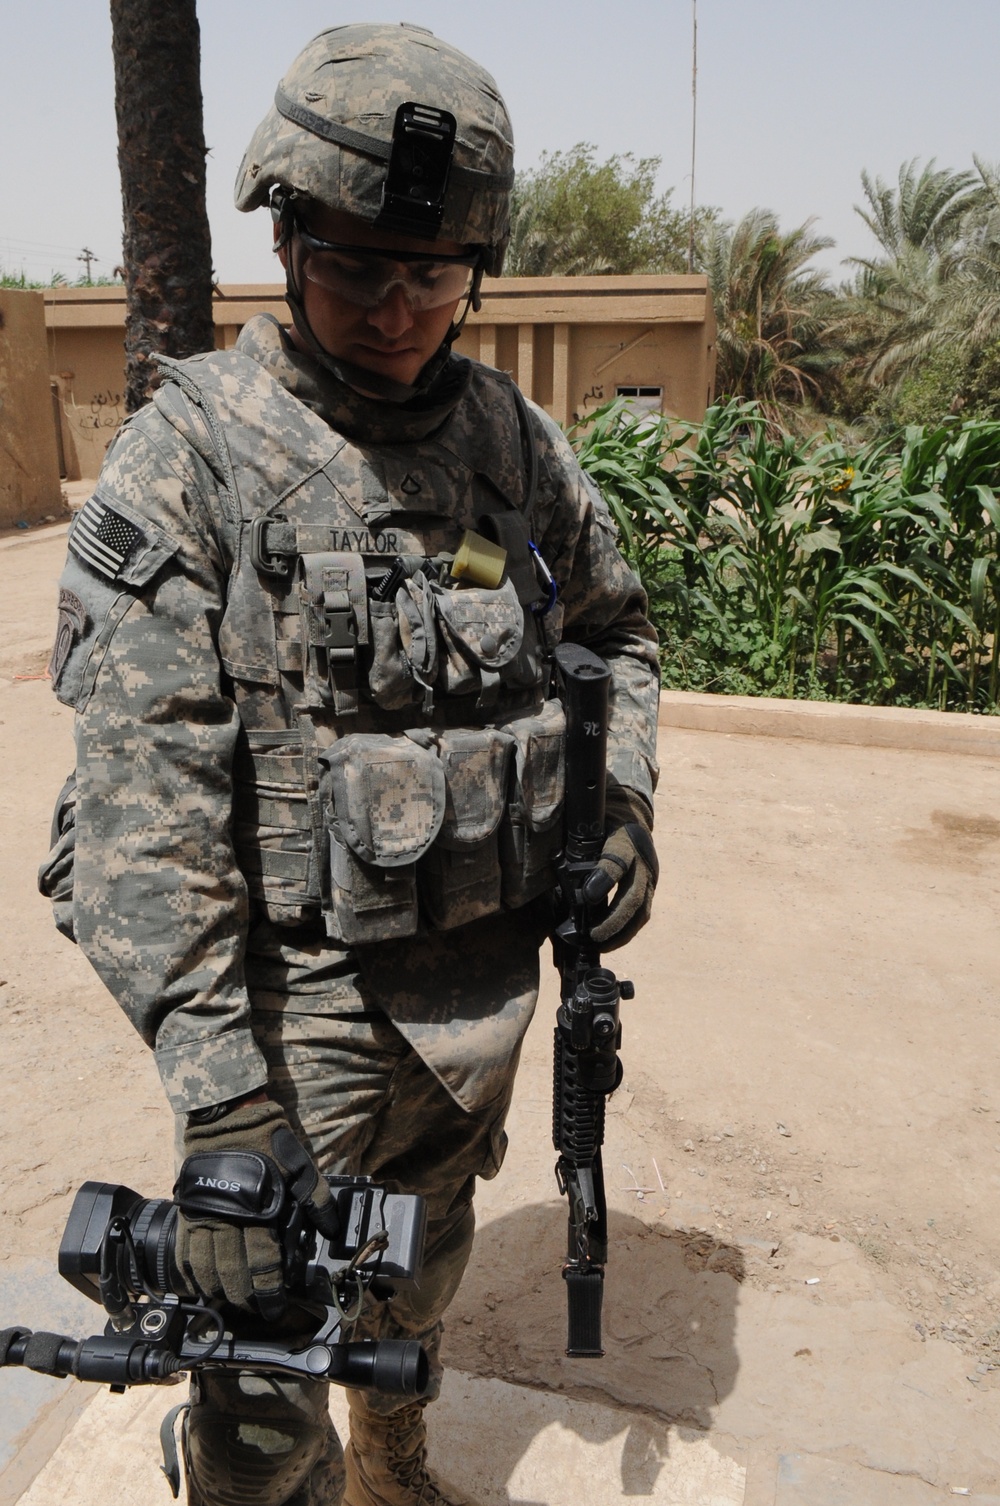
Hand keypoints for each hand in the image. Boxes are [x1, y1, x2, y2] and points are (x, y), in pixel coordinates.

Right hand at [175, 1096, 337, 1319]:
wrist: (228, 1118)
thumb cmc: (268, 1142)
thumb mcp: (301, 1166)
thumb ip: (317, 1200)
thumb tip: (332, 1230)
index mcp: (258, 1213)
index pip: (263, 1265)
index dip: (269, 1292)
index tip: (276, 1308)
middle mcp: (228, 1221)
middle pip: (233, 1274)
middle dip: (245, 1298)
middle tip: (255, 1310)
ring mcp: (204, 1217)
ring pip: (206, 1269)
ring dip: (218, 1291)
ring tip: (230, 1303)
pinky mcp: (188, 1212)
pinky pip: (185, 1252)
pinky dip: (191, 1275)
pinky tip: (199, 1285)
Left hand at [583, 785, 657, 949]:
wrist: (632, 817)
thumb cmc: (603, 825)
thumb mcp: (589, 829)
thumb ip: (576, 849)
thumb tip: (556, 874)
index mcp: (623, 840)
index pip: (617, 859)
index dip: (605, 878)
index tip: (588, 896)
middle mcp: (642, 860)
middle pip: (634, 895)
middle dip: (613, 920)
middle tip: (593, 936)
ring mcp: (650, 876)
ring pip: (641, 910)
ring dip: (622, 933)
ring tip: (600, 945)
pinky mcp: (651, 888)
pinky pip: (642, 914)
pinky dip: (627, 931)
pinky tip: (610, 941)